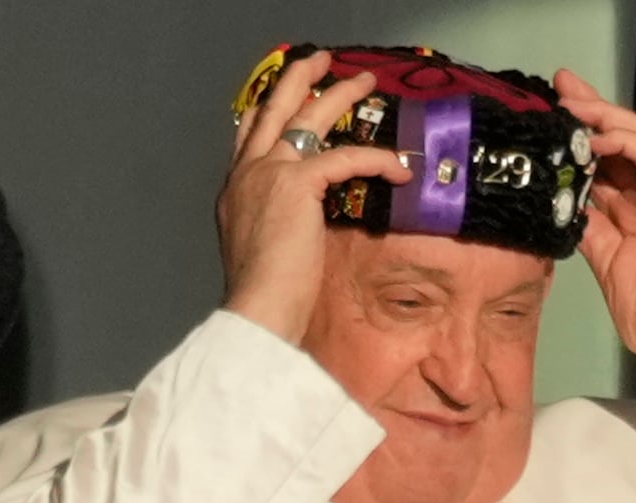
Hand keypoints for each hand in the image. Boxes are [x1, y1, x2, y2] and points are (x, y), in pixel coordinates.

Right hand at [217, 51, 409, 343]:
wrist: (257, 307)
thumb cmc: (266, 296)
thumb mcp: (266, 251)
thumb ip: (281, 227)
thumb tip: (306, 227)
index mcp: (235, 191)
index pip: (250, 134)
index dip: (270, 110)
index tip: (288, 96)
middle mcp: (247, 174)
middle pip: (274, 110)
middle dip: (299, 80)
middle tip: (321, 61)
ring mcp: (269, 173)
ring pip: (309, 118)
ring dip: (340, 96)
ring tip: (367, 84)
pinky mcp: (297, 183)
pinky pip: (346, 157)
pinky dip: (377, 160)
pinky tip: (400, 169)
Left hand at [555, 70, 635, 422]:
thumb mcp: (604, 263)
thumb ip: (587, 228)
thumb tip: (561, 198)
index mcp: (632, 211)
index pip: (604, 159)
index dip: (579, 133)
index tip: (548, 112)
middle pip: (620, 139)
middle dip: (590, 109)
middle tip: (559, 84)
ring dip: (605, 117)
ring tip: (573, 104)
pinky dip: (626, 142)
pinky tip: (597, 137)